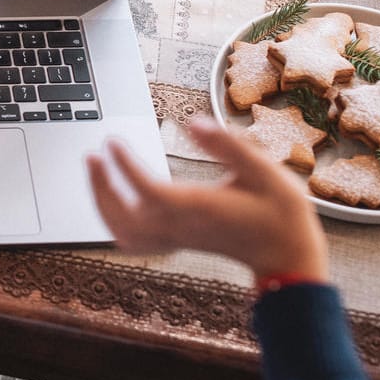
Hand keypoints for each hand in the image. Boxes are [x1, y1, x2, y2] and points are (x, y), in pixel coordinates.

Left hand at [85, 116, 328, 284]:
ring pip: (122, 231)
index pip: (147, 190)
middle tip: (93, 155)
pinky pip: (133, 240)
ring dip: (103, 203)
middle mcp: (181, 227)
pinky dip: (114, 222)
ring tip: (97, 171)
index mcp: (199, 208)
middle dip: (101, 186)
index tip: (112, 142)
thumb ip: (228, 146)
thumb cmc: (280, 214)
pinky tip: (113, 200)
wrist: (287, 256)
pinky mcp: (176, 242)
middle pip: (123, 215)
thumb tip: (193, 122)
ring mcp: (176, 238)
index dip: (124, 167)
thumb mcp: (265, 172)